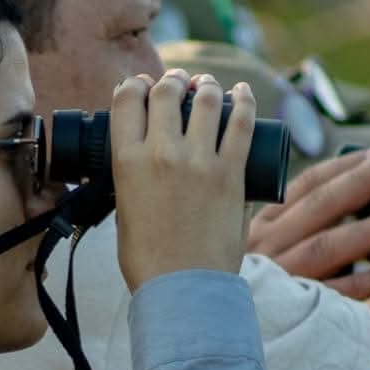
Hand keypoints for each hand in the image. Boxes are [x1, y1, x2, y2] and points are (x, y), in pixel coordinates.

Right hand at [111, 70, 251, 289]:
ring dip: (207, 85)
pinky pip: (242, 123)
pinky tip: (243, 92)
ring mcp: (198, 162)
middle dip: (172, 81)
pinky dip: (245, 100)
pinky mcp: (231, 174)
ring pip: (205, 99)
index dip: (135, 85)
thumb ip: (134, 182)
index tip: (143, 87)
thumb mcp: (124, 211)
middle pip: (165, 92)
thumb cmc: (149, 260)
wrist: (182, 288)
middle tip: (179, 84)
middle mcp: (160, 153)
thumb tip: (144, 168)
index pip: (126, 99)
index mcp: (126, 162)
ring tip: (209, 86)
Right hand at [246, 148, 369, 298]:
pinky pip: (329, 295)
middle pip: (318, 207)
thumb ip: (297, 222)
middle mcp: (267, 247)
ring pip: (323, 248)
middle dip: (360, 181)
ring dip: (366, 231)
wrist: (221, 336)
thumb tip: (356, 190)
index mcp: (263, 224)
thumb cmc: (260, 285)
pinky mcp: (289, 313)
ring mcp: (277, 279)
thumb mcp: (265, 247)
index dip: (345, 166)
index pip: (307, 185)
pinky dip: (358, 283)